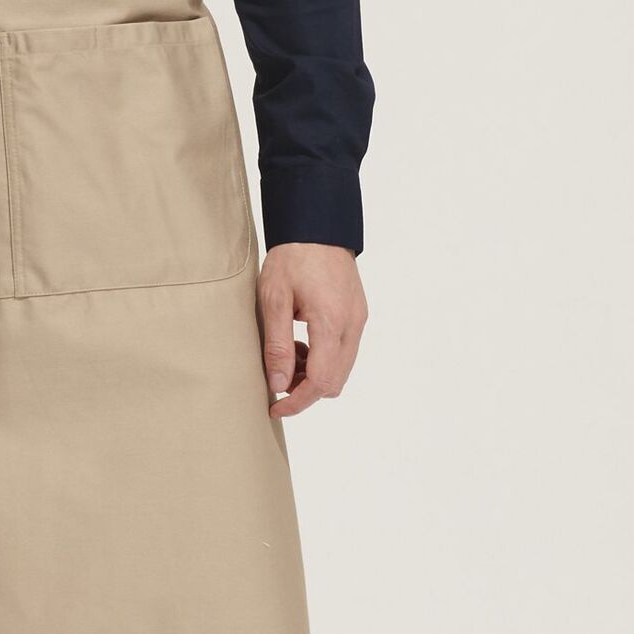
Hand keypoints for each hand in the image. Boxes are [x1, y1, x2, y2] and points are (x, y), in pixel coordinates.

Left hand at [258, 241, 367, 418]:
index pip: (321, 381)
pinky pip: (345, 350)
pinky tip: (303, 341)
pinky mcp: (358, 313)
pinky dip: (325, 358)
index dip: (298, 401)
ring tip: (288, 355)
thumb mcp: (274, 299)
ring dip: (315, 374)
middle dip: (306, 390)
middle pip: (335, 381)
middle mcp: (352, 324)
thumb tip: (279, 384)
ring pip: (342, 368)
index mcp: (331, 321)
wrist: (316, 225)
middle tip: (277, 378)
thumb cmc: (292, 257)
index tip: (276, 407)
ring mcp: (359, 319)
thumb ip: (277, 344)